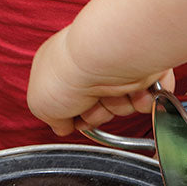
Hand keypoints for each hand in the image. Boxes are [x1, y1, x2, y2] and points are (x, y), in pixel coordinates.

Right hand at [27, 25, 175, 135]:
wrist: (104, 58)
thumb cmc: (68, 74)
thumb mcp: (39, 104)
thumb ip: (50, 119)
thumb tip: (62, 127)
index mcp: (62, 68)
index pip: (71, 103)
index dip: (74, 117)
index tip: (74, 117)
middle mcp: (92, 65)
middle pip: (100, 109)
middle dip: (98, 114)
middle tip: (92, 105)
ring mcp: (119, 67)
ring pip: (123, 107)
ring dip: (118, 107)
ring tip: (111, 93)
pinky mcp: (145, 70)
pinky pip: (147, 99)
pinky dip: (141, 100)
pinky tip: (132, 89)